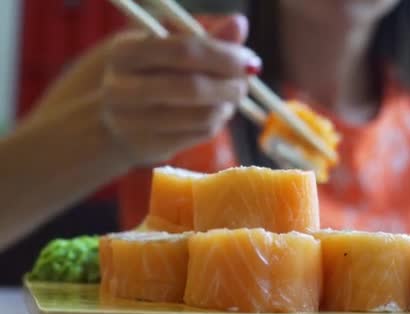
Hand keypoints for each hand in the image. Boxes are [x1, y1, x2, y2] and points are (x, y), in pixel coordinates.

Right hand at [101, 14, 259, 165]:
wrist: (113, 117)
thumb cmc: (148, 74)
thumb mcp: (167, 48)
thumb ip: (203, 38)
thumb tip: (239, 24)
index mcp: (125, 54)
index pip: (183, 52)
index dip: (223, 55)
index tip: (248, 60)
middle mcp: (122, 89)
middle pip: (192, 87)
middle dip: (230, 84)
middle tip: (245, 82)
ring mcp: (134, 122)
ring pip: (202, 115)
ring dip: (226, 104)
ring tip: (230, 96)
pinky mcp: (151, 146)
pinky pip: (201, 133)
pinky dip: (218, 121)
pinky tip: (216, 111)